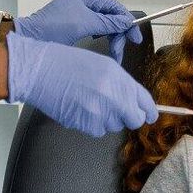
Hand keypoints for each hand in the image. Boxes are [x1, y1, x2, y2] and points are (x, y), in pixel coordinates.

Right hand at [6, 34, 155, 135]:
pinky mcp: (85, 126)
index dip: (149, 111)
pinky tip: (82, 107)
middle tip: (117, 107)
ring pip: (114, 125)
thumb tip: (135, 101)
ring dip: (109, 118)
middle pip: (134, 120)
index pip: (145, 103)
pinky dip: (93, 123)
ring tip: (91, 101)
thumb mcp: (104, 65)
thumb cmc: (69, 63)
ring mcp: (99, 115)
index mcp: (119, 80)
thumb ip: (123, 84)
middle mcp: (113, 99)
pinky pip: (98, 130)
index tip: (150, 114)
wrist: (41, 72)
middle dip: (129, 115)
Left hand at [17, 0, 143, 58]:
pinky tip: (103, 46)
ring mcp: (79, 15)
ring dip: (111, 40)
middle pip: (110, 17)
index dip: (126, 21)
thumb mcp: (84, 23)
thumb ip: (107, 22)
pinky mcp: (75, 27)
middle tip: (120, 50)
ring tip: (114, 53)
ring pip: (104, 26)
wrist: (30, 39)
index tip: (134, 36)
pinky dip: (102, 39)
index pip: (113, 6)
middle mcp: (83, 3)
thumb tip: (126, 22)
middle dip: (118, 34)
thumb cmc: (51, 28)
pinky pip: (96, 31)